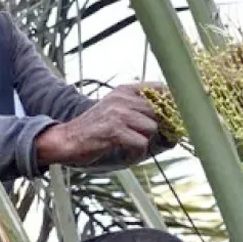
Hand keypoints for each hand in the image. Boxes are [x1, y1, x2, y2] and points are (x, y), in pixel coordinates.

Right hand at [35, 83, 161, 166]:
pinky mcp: (115, 130)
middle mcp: (123, 98)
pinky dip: (136, 153)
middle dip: (159, 129)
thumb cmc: (95, 129)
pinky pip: (141, 143)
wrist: (67, 139)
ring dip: (145, 142)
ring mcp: (119, 113)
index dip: (172, 102)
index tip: (175, 116)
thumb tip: (172, 123)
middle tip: (146, 139)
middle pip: (159, 112)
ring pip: (152, 128)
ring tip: (131, 146)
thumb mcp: (116, 110)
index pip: (161, 88)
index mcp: (125, 90)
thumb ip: (140, 111)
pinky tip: (126, 153)